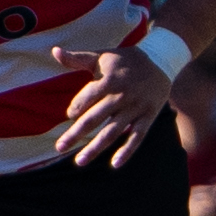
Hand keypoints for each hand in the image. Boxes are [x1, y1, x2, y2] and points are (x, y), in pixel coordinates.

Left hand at [53, 45, 172, 167]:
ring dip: (96, 147)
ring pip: (112, 132)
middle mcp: (121, 96)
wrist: (160, 60)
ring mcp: (135, 109)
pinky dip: (127, 151)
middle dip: (75, 134)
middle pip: (94, 119)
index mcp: (108, 80)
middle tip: (59, 148)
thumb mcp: (101, 55)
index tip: (70, 115)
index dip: (75, 108)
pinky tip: (115, 164)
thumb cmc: (125, 60)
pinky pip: (137, 137)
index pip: (86, 99)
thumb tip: (55, 51)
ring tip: (80, 161)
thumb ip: (77, 58)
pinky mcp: (148, 117)